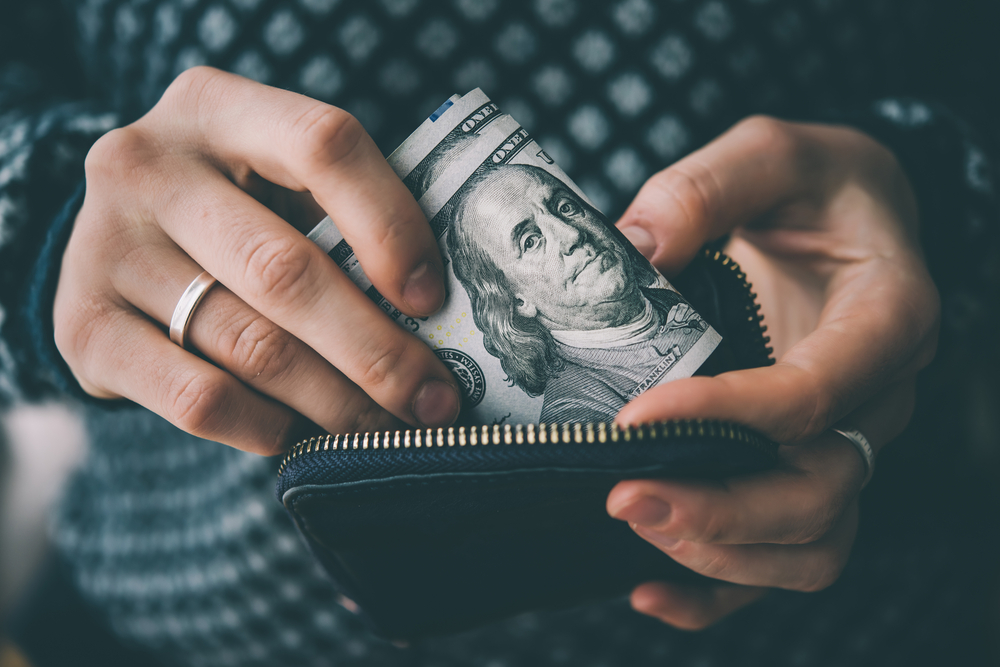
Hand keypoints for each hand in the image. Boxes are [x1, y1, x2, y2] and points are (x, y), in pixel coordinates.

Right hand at [54, 67, 460, 454]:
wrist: (114, 244)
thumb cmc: (232, 213)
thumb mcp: (275, 183)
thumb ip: (343, 220)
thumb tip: (439, 312)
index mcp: (215, 107)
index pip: (324, 146)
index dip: (392, 226)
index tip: (433, 299)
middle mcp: (147, 165)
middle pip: (287, 270)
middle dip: (378, 352)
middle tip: (434, 403)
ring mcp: (106, 246)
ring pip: (251, 345)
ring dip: (335, 402)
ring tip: (386, 428)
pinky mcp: (82, 328)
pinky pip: (198, 398)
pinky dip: (266, 426)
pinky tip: (301, 434)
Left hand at [609, 116, 939, 628]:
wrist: (843, 219)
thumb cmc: (816, 187)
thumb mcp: (771, 153)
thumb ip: (708, 187)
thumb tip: (636, 249)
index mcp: (886, 318)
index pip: (813, 392)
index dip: (726, 415)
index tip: (636, 416)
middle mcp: (876, 397)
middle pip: (820, 491)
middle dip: (721, 509)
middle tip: (622, 494)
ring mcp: (845, 443)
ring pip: (812, 544)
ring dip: (723, 553)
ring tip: (635, 526)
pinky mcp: (806, 466)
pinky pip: (784, 554)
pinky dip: (723, 586)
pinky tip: (648, 586)